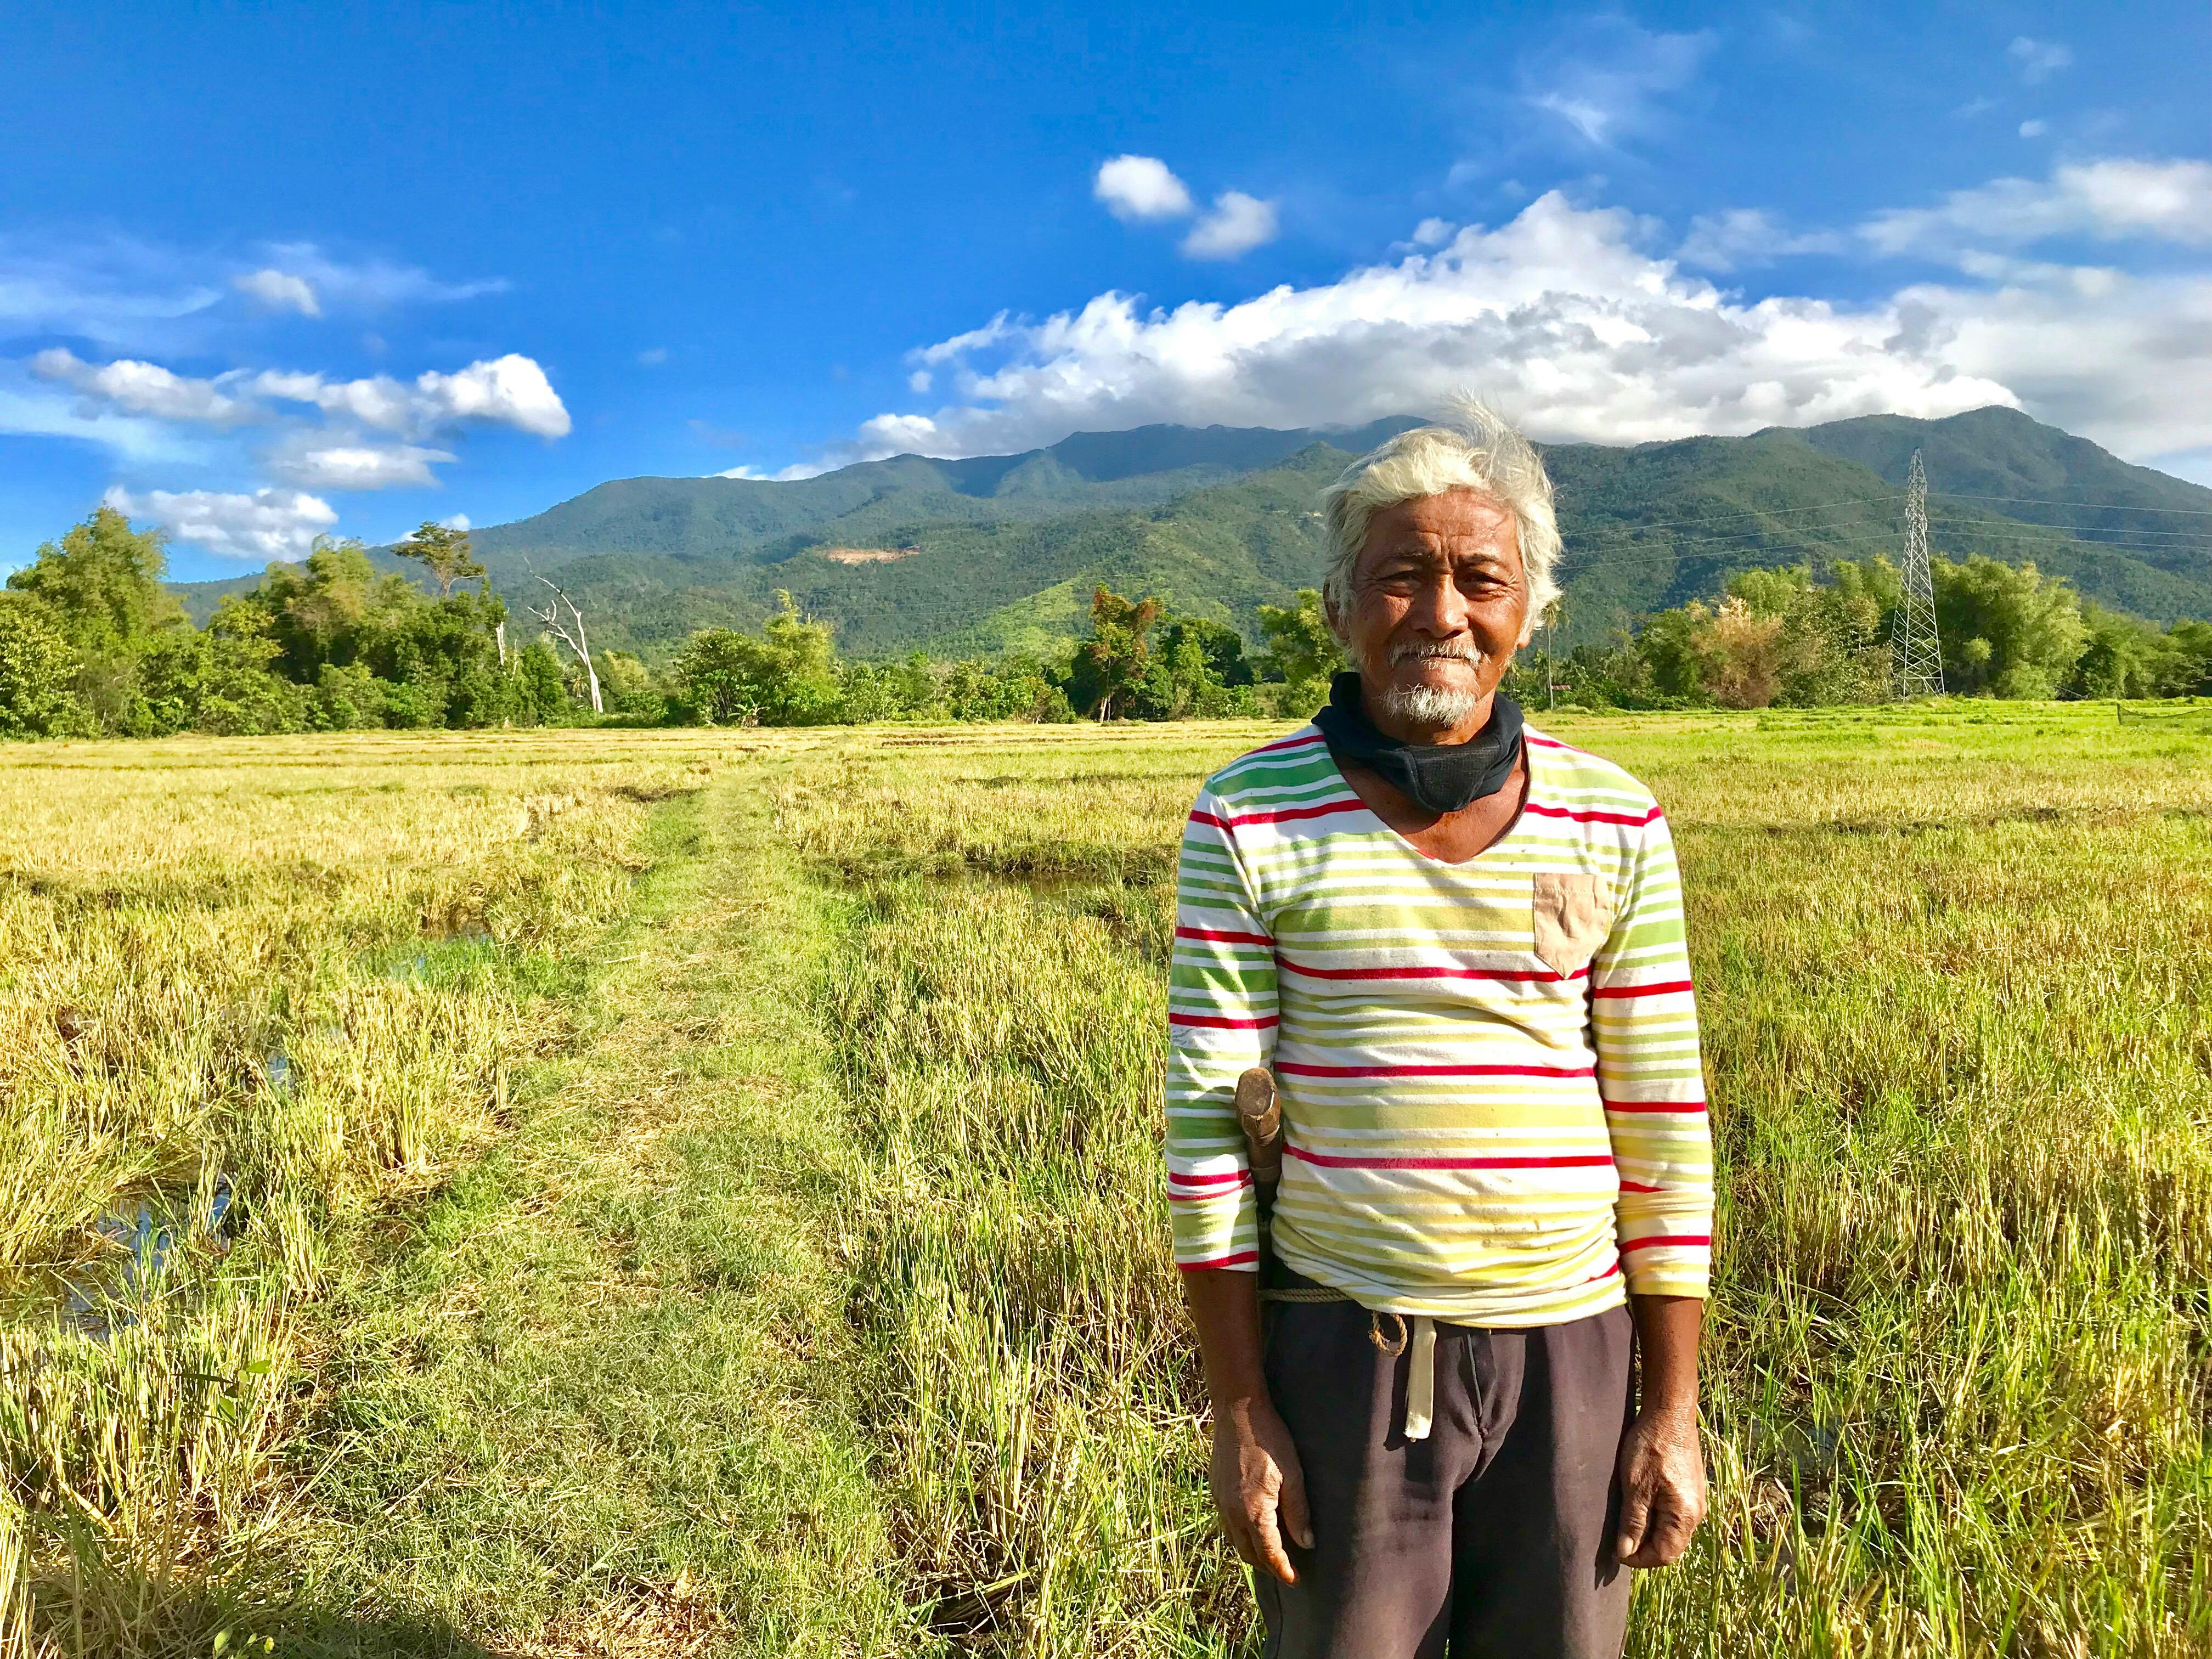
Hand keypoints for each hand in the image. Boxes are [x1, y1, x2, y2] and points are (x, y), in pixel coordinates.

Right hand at [1209, 1395, 1312, 1583]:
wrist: (1237, 1410)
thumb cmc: (1270, 1438)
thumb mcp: (1293, 1474)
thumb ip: (1298, 1512)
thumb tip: (1307, 1543)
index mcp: (1253, 1511)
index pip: (1269, 1553)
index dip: (1283, 1570)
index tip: (1296, 1580)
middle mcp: (1232, 1512)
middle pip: (1249, 1553)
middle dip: (1268, 1566)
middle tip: (1286, 1570)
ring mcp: (1220, 1501)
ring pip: (1235, 1541)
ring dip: (1252, 1553)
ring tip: (1270, 1555)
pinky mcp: (1215, 1490)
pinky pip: (1226, 1525)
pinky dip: (1240, 1536)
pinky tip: (1252, 1529)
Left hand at [1612, 1404, 1706, 1567]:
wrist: (1670, 1412)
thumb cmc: (1651, 1446)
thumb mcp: (1635, 1485)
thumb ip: (1632, 1521)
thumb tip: (1625, 1552)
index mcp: (1685, 1516)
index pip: (1664, 1555)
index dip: (1639, 1559)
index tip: (1616, 1553)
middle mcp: (1696, 1513)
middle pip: (1670, 1546)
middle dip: (1644, 1549)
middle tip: (1617, 1542)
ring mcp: (1695, 1501)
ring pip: (1671, 1532)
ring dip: (1649, 1534)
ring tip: (1625, 1526)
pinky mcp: (1689, 1490)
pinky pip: (1673, 1516)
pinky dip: (1655, 1519)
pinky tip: (1638, 1509)